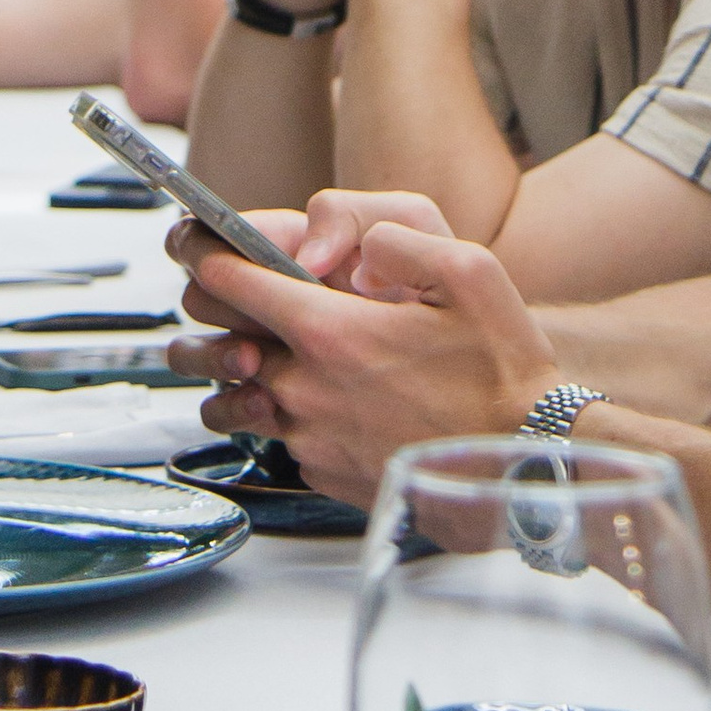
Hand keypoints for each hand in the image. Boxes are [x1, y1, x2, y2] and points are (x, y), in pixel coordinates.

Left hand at [163, 204, 555, 509]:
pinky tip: (314, 401)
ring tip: (246, 356)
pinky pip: (278, 436)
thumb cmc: (502, 374)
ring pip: (235, 399)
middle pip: (217, 345)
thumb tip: (355, 251)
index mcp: (332, 331)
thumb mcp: (470, 274)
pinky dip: (281, 415)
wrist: (521, 463)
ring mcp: (310, 435)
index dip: (201, 251)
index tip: (189, 240)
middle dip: (205, 317)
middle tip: (207, 299)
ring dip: (231, 373)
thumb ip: (399, 242)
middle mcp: (307, 386)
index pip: (231, 283)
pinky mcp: (321, 470)